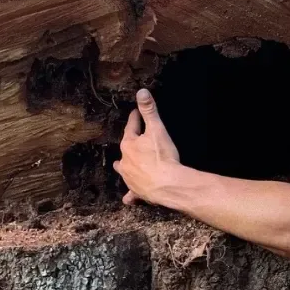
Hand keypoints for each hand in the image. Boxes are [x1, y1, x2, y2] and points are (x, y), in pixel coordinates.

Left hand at [113, 89, 182, 205]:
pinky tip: (128, 198)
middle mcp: (125, 161)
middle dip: (128, 143)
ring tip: (121, 165)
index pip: (131, 127)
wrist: (167, 185)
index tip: (135, 113)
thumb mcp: (157, 129)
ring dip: (125, 167)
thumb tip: (141, 92)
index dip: (135, 119)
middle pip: (125, 149)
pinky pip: (131, 193)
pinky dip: (130, 194)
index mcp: (129, 145)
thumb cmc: (162, 157)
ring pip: (124, 170)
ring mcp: (130, 178)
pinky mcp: (137, 191)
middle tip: (132, 139)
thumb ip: (149, 110)